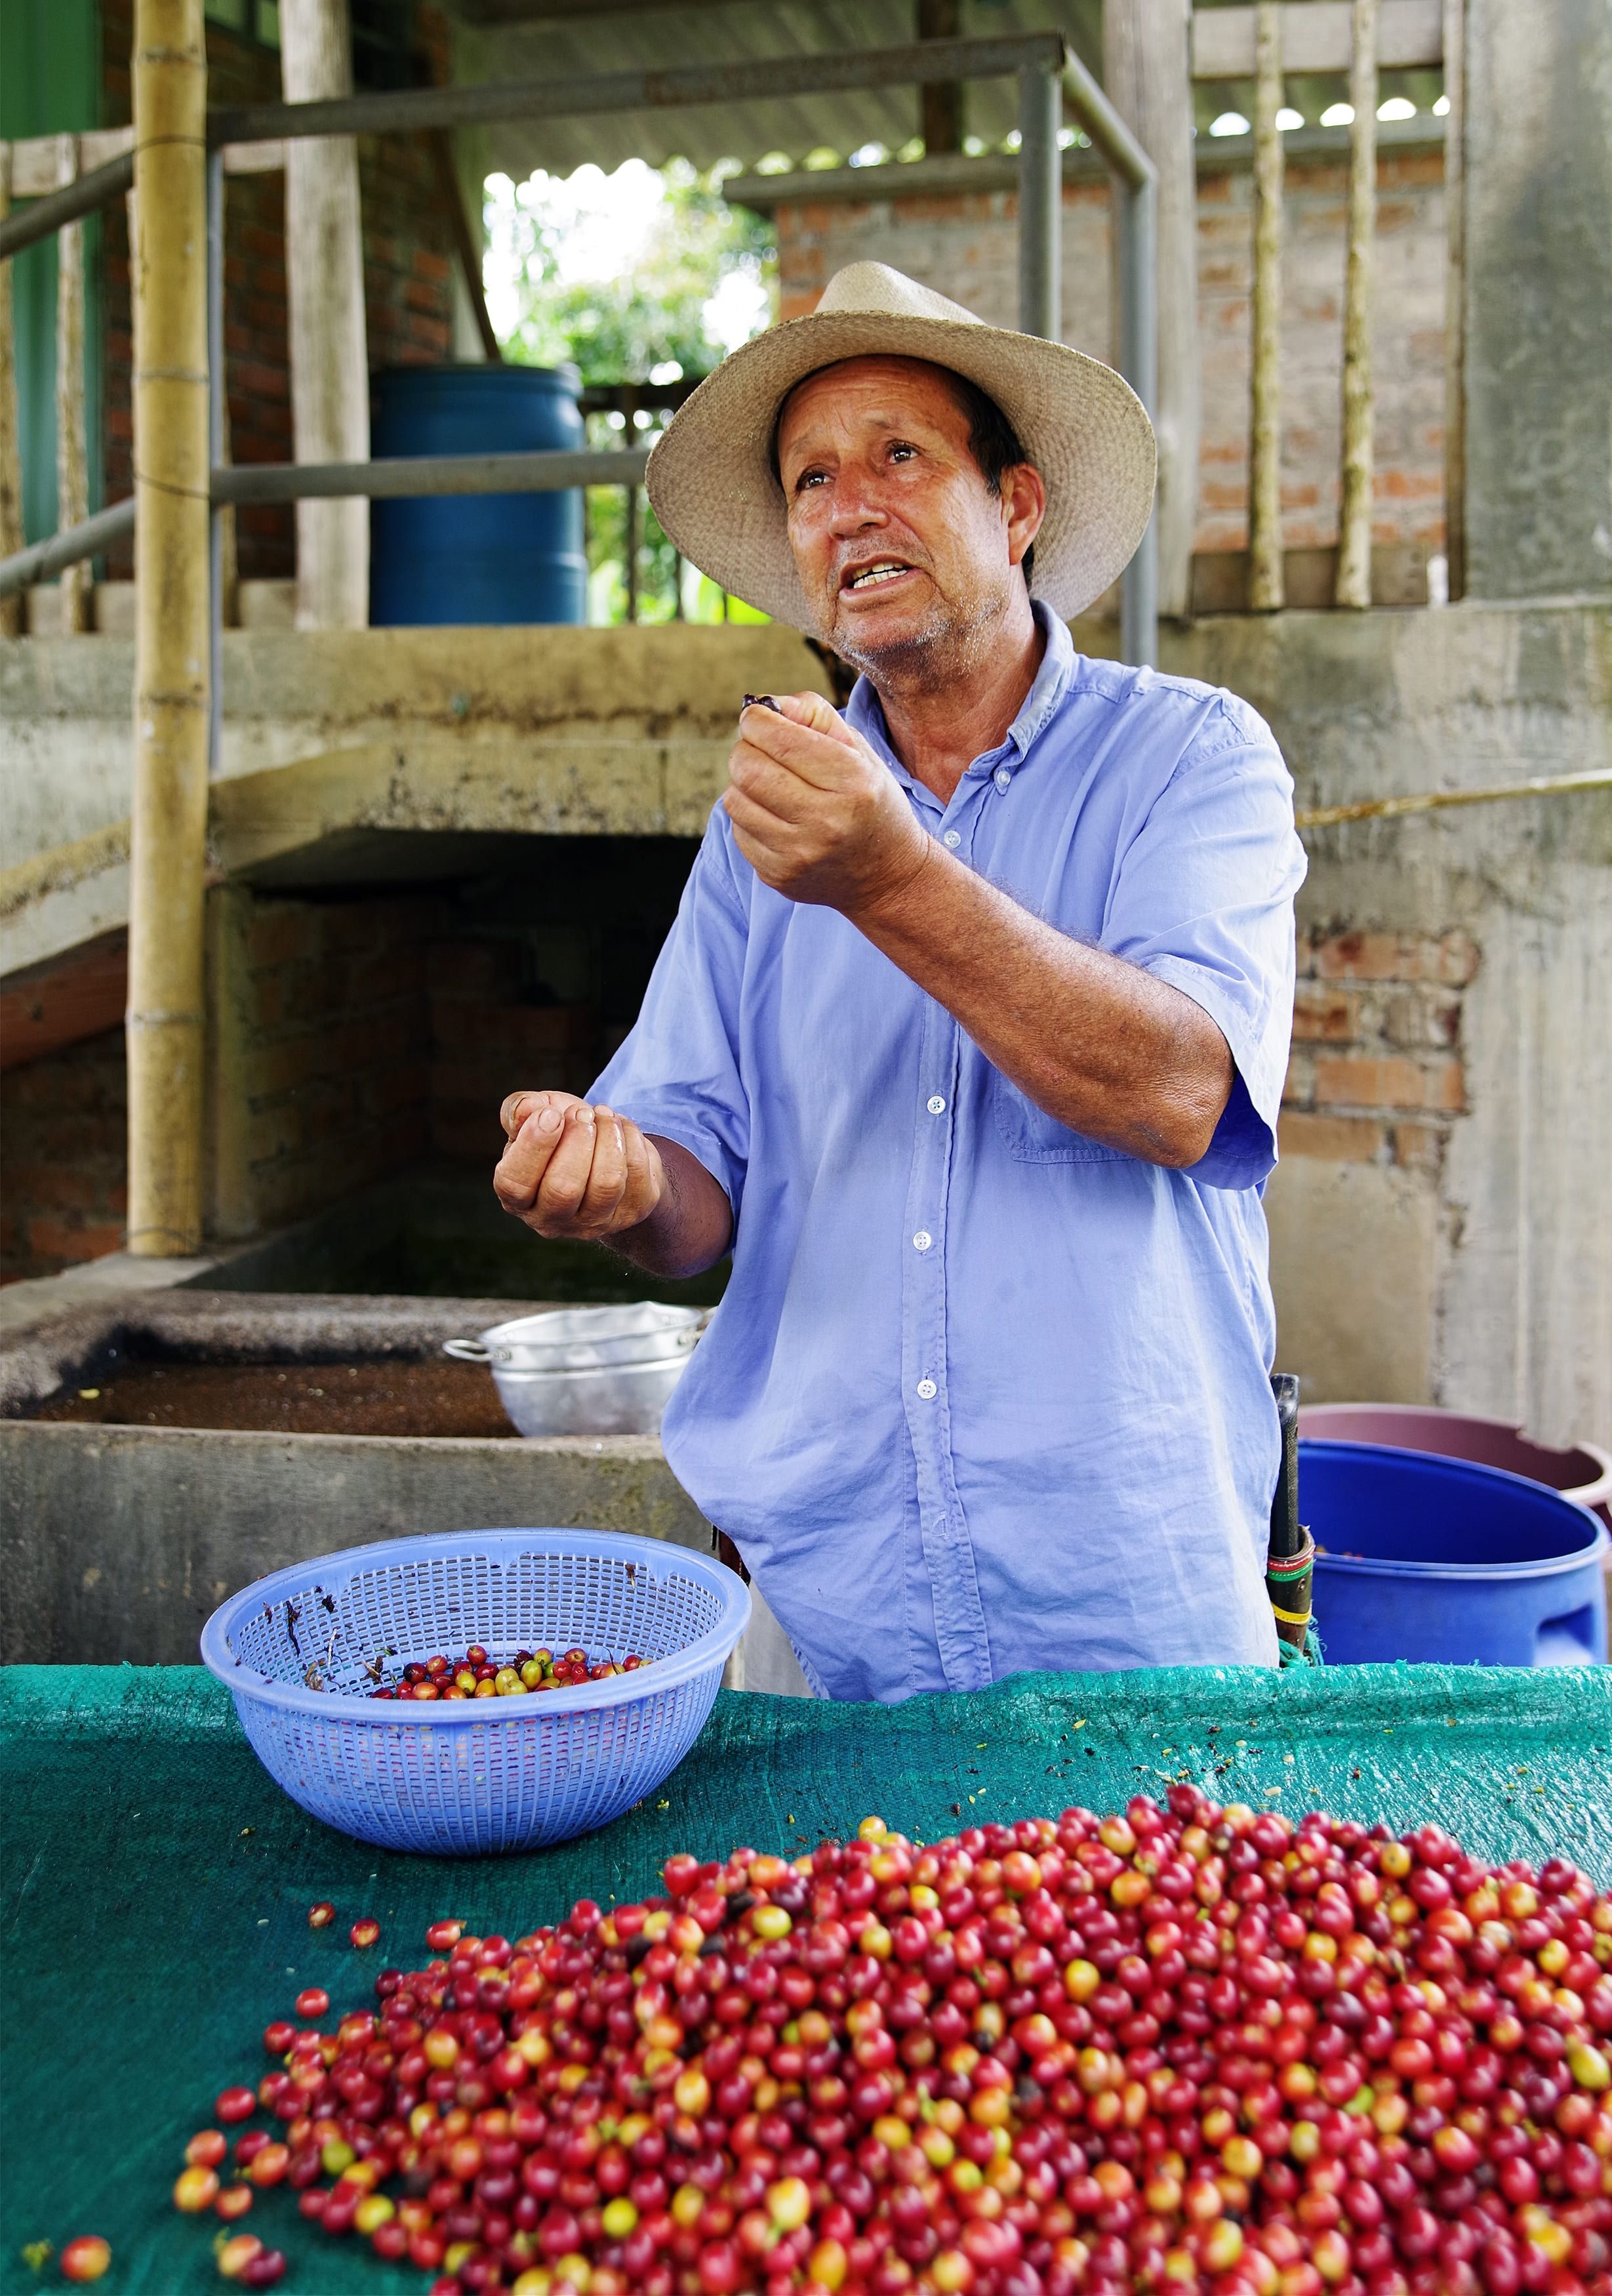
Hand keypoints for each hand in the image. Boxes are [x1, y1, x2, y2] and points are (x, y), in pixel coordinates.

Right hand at [494, 1090, 665, 1241]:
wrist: (601, 1150)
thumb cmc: (559, 1133)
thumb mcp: (534, 1116)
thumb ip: (520, 1109)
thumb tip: (528, 1107)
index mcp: (516, 1198)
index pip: (515, 1184)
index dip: (534, 1145)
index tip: (551, 1114)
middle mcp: (551, 1219)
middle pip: (564, 1189)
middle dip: (577, 1139)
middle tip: (582, 1112)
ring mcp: (594, 1222)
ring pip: (606, 1184)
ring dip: (607, 1137)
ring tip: (602, 1114)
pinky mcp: (631, 1211)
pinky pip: (637, 1173)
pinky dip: (631, 1138)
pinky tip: (620, 1126)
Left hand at [723, 691, 931, 919]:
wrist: (887, 876)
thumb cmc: (870, 801)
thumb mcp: (860, 751)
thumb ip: (816, 716)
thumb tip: (767, 705)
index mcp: (852, 783)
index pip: (780, 740)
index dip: (757, 719)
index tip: (758, 717)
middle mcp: (826, 822)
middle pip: (748, 768)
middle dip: (746, 749)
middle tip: (761, 749)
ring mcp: (799, 854)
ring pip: (734, 799)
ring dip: (744, 784)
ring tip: (770, 784)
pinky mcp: (778, 875)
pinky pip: (739, 830)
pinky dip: (750, 815)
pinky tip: (776, 816)